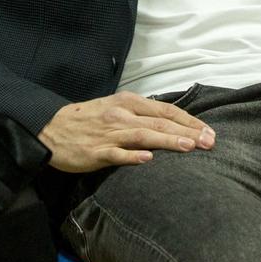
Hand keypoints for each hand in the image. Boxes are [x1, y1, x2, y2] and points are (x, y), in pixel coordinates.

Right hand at [38, 93, 214, 172]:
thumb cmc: (87, 120)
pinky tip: (148, 159)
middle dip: (187, 132)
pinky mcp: (96, 152)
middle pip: (160, 121)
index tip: (208, 131)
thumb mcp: (115, 107)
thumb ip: (141, 114)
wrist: (50, 129)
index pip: (166, 109)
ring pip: (143, 135)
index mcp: (128, 102)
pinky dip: (132, 156)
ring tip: (189, 147)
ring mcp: (109, 133)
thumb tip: (170, 123)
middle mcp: (121, 114)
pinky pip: (116, 154)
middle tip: (209, 142)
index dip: (189, 120)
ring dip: (167, 140)